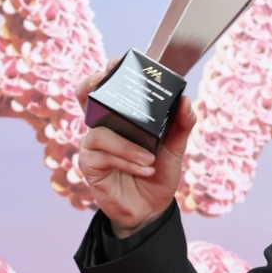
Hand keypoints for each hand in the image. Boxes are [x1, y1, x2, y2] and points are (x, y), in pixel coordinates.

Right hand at [76, 62, 195, 237]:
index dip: (109, 72)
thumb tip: (185, 100)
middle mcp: (103, 126)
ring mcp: (93, 145)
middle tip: (107, 80)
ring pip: (100, 132)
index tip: (119, 62)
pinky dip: (126, 160)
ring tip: (150, 158)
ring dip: (127, 145)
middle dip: (94, 85)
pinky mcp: (90, 165)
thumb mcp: (175, 149)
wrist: (151, 210)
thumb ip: (181, 125)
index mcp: (121, 117)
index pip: (109, 87)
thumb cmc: (157, 174)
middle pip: (86, 96)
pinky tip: (143, 168)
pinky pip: (102, 155)